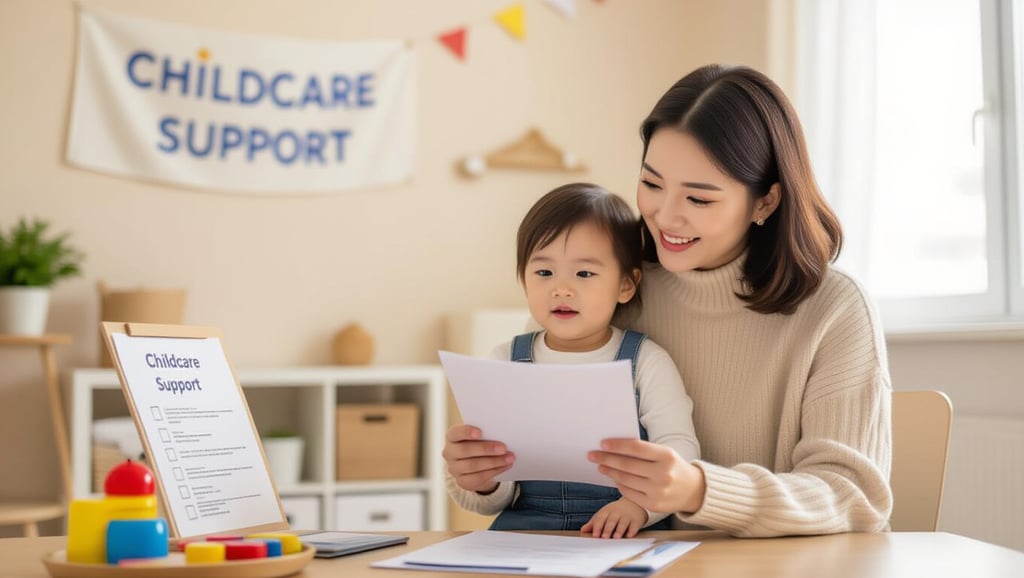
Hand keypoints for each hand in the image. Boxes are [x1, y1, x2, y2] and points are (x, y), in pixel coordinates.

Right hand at [442, 424, 514, 492]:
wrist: (476, 464)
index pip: (455, 433)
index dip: (466, 432)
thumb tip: (502, 432)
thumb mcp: (480, 436)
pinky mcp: (462, 481)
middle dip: (486, 449)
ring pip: (473, 466)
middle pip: (465, 450)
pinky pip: (478, 477)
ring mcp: (454, 469)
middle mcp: (449, 452)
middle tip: (503, 448)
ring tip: (509, 458)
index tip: (480, 432)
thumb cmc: (479, 443)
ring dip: (494, 462)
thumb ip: (486, 432)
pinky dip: (494, 471)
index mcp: (452, 437)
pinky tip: (505, 466)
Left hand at [580, 498, 647, 537]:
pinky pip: (634, 526)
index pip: (601, 518)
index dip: (598, 526)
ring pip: (623, 523)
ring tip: (616, 537)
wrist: (633, 503)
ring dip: (619, 530)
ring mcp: (627, 516)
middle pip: (611, 521)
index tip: (595, 535)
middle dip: (608, 529)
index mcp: (607, 511)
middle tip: (604, 537)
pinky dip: (631, 531)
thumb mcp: (604, 514)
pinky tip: (629, 536)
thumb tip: (582, 530)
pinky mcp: (636, 521)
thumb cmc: (615, 512)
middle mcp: (617, 513)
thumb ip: (594, 523)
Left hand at [588, 438, 705, 513]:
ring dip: (610, 472)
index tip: (602, 443)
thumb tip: (613, 448)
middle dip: (607, 459)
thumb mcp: (665, 454)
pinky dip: (619, 484)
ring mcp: (659, 491)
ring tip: (601, 465)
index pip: (636, 448)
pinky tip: (614, 478)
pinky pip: (629, 493)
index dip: (617, 445)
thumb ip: (643, 451)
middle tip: (592, 455)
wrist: (694, 490)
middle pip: (627, 465)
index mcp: (667, 456)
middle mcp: (664, 474)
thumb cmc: (673, 467)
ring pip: (626, 480)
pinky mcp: (654, 505)